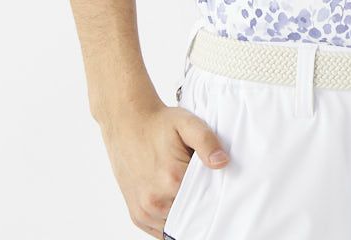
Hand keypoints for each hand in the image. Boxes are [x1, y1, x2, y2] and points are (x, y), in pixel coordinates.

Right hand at [96, 97, 228, 237]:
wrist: (128, 123)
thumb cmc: (159, 123)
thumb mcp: (187, 123)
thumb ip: (207, 142)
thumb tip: (222, 162)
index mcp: (172, 180)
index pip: (206, 201)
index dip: (213, 192)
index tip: (213, 180)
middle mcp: (156, 201)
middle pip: (191, 215)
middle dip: (199, 203)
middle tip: (200, 182)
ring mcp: (145, 211)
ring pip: (176, 224)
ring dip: (184, 212)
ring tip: (185, 188)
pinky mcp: (137, 215)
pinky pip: (161, 230)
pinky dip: (170, 219)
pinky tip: (174, 199)